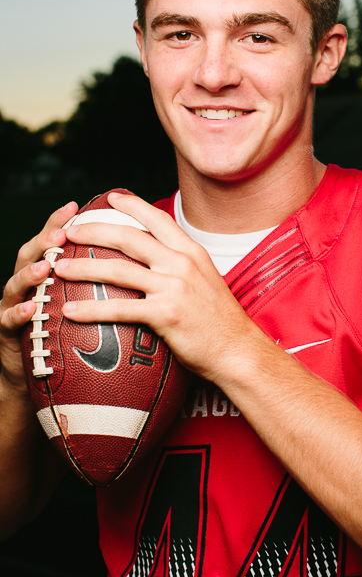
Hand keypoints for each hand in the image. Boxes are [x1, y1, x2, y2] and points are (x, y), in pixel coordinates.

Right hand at [0, 201, 78, 395]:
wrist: (30, 370)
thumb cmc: (61, 332)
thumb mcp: (79, 302)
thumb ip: (96, 281)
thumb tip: (133, 264)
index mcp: (45, 271)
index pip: (52, 241)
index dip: (60, 222)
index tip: (76, 206)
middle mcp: (26, 283)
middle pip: (30, 254)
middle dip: (43, 240)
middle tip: (61, 233)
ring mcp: (12, 304)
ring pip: (16, 283)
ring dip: (30, 274)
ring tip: (46, 267)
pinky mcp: (5, 331)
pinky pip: (9, 320)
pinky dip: (19, 312)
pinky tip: (31, 308)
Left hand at [56, 192, 265, 383]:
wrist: (238, 350)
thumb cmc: (220, 319)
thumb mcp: (206, 279)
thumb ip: (182, 264)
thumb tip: (158, 257)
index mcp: (191, 250)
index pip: (156, 218)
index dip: (130, 204)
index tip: (108, 198)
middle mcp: (181, 262)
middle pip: (128, 237)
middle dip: (93, 230)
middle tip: (69, 231)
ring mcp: (174, 287)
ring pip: (117, 269)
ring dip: (83, 267)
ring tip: (60, 268)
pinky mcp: (166, 314)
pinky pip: (120, 309)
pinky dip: (91, 309)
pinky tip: (71, 311)